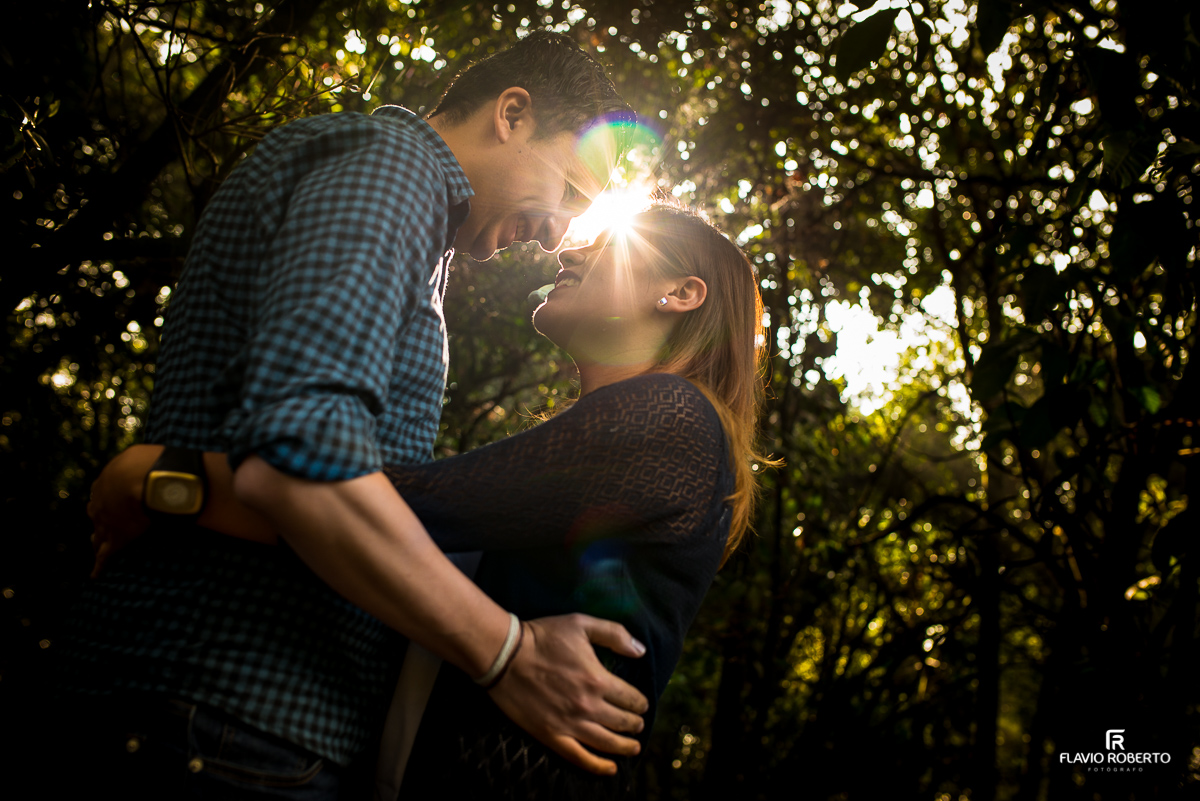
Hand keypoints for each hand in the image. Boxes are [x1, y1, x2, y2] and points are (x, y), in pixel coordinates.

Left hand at [88, 444, 162, 576]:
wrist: (146, 480)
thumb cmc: (148, 463)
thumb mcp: (140, 455)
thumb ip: (139, 462)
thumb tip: (146, 462)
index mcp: (105, 481)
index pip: (105, 491)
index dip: (112, 496)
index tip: (120, 499)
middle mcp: (100, 502)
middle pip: (97, 513)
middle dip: (101, 518)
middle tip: (107, 523)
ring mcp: (105, 522)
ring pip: (98, 535)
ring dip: (98, 540)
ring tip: (98, 546)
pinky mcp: (116, 540)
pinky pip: (104, 556)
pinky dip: (99, 566)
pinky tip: (96, 575)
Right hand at [487, 614, 649, 774]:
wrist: (505, 654)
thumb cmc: (543, 636)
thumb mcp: (581, 624)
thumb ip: (614, 635)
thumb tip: (640, 650)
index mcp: (598, 679)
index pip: (631, 699)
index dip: (640, 703)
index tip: (642, 704)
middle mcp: (588, 706)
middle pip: (622, 722)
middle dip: (635, 725)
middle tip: (638, 725)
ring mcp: (569, 723)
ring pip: (607, 743)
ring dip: (625, 747)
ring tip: (634, 748)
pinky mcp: (551, 735)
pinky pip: (580, 757)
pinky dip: (598, 766)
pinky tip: (610, 769)